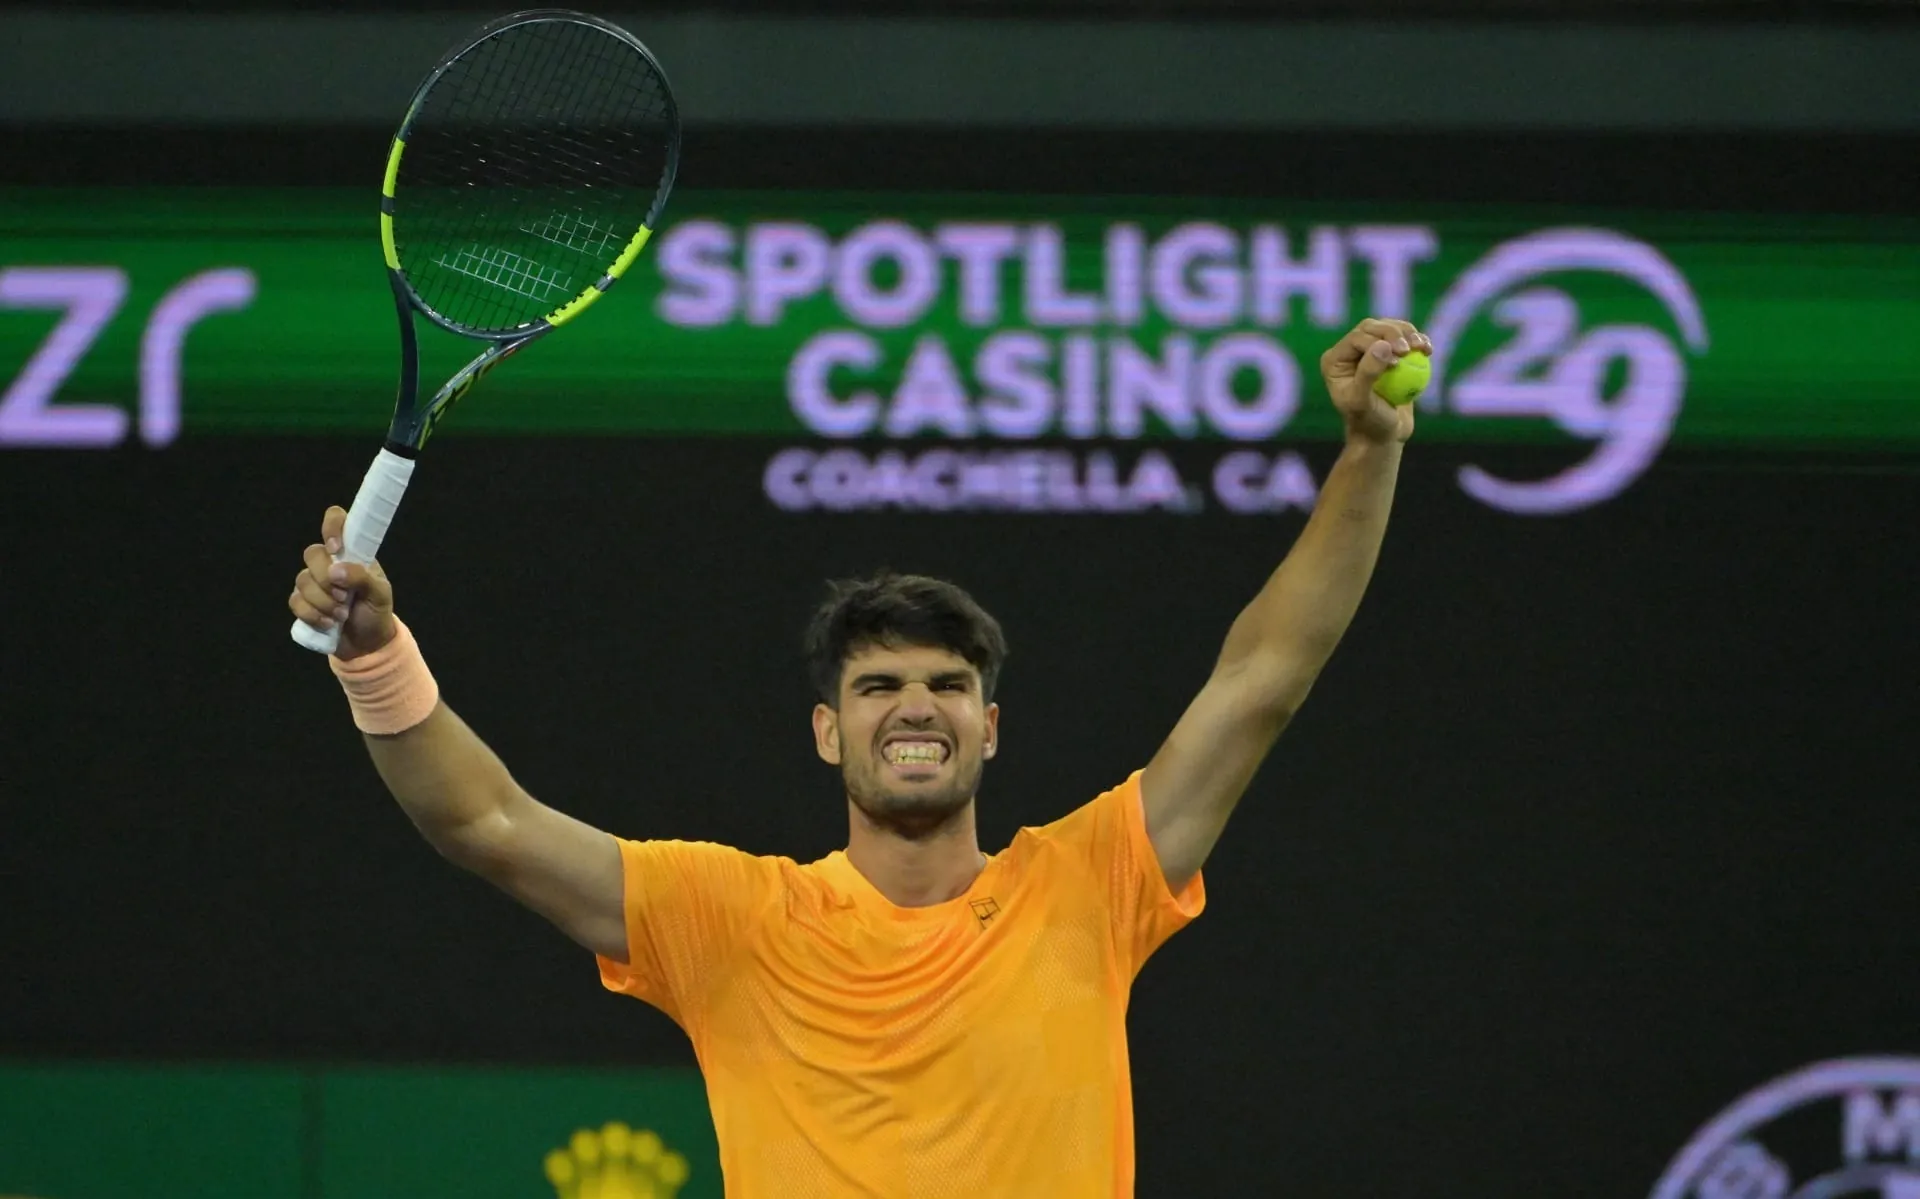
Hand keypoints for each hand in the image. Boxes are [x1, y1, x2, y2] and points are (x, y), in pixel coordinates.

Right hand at [288, 505, 397, 660]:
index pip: (336, 522)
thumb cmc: (376, 612)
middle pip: (312, 553)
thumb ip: (363, 578)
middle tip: (345, 597)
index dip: (332, 527)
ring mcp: (313, 582)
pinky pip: (295, 602)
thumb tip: (335, 570)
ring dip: (323, 602)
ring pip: (302, 580)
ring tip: (341, 615)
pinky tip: (328, 623)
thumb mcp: (380, 594)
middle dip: (327, 580)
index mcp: (351, 553)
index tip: (336, 548)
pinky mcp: (302, 603)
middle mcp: (329, 563)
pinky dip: (312, 615)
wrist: (367, 644)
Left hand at [1319, 317, 1429, 445]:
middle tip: (1411, 348)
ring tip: (1422, 346)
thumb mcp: (1363, 402)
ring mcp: (1368, 351)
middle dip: (1394, 332)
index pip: (1357, 338)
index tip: (1399, 359)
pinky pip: (1402, 338)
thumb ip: (1368, 374)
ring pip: (1388, 328)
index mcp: (1334, 361)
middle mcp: (1348, 352)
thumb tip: (1382, 346)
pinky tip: (1427, 349)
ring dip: (1408, 333)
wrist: (1383, 436)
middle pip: (1372, 327)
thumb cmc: (1369, 423)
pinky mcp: (1388, 354)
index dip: (1378, 341)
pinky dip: (1416, 340)